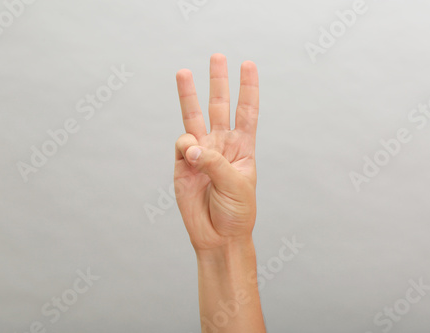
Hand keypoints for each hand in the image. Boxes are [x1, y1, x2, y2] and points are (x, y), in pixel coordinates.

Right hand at [174, 54, 258, 250]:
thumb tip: (190, 146)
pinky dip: (184, 146)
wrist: (218, 237)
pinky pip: (181, 145)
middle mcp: (221, 146)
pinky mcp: (182, 166)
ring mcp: (201, 154)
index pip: (247, 112)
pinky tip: (189, 155)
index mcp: (242, 148)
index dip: (248, 88)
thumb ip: (213, 162)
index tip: (248, 64)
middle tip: (218, 56)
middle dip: (219, 82)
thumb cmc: (236, 213)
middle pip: (219, 106)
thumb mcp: (235, 185)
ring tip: (183, 72)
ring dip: (189, 95)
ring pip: (193, 118)